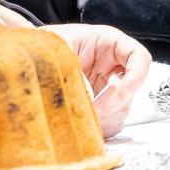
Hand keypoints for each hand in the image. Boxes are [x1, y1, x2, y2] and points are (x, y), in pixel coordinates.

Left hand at [46, 23, 150, 137]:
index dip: (136, 78)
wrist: (29, 57)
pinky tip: (83, 122)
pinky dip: (100, 126)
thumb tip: (88, 96)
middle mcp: (113, 64)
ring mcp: (108, 85)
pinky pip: (111, 120)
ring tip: (83, 117)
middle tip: (93, 112)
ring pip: (123, 108)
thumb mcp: (57, 49)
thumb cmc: (44, 44)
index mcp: (108, 43)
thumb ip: (74, 70)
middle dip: (114, 104)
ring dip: (106, 117)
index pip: (139, 58)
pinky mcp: (101, 103)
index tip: (121, 94)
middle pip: (133, 88)